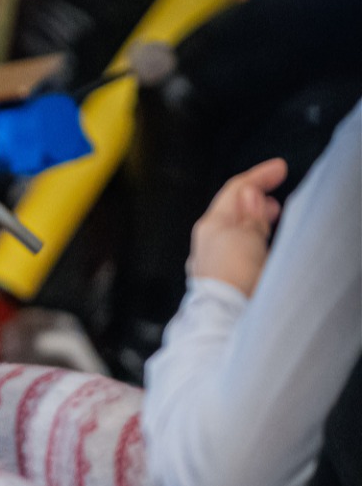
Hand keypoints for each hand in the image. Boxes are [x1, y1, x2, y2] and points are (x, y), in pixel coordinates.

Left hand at [188, 158, 287, 296]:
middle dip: (254, 197)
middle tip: (275, 189)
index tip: (278, 168)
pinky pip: (236, 250)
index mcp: (211, 225)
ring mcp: (211, 260)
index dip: (257, 176)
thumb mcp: (247, 238)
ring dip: (254, 219)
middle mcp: (207, 241)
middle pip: (231, 210)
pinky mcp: (221, 278)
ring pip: (235, 230)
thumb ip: (249, 215)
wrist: (224, 317)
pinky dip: (251, 240)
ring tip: (272, 215)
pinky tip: (260, 246)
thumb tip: (249, 193)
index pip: (234, 191)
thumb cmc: (233, 277)